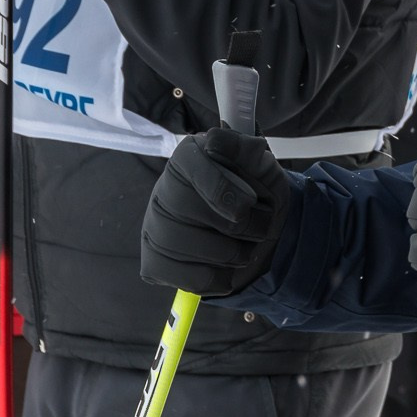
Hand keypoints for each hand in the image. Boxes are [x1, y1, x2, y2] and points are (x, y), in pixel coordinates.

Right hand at [139, 127, 292, 296]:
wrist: (257, 234)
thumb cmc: (257, 195)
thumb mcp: (264, 169)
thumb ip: (247, 151)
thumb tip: (218, 138)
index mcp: (187, 157)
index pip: (191, 167)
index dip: (223, 190)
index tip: (248, 202)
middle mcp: (163, 189)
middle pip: (188, 210)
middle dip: (239, 226)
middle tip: (261, 227)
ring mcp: (153, 227)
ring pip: (186, 246)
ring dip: (231, 254)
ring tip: (246, 247)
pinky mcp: (154, 262)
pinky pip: (180, 277)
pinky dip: (215, 278)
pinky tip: (226, 268)